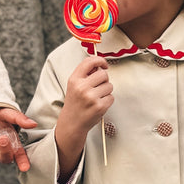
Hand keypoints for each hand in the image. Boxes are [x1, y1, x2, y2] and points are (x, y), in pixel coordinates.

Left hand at [0, 107, 36, 172]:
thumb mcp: (7, 114)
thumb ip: (19, 119)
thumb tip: (34, 124)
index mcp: (12, 143)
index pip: (19, 156)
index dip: (23, 162)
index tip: (25, 167)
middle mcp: (0, 151)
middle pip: (5, 158)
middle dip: (4, 150)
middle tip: (3, 138)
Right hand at [55, 56, 113, 180]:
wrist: (72, 123)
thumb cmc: (75, 103)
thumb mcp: (74, 86)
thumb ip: (85, 74)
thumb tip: (100, 65)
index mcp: (74, 79)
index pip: (89, 62)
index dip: (100, 60)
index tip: (104, 65)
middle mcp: (82, 87)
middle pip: (103, 74)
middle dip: (104, 80)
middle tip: (97, 87)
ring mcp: (91, 97)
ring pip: (109, 86)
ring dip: (106, 91)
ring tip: (96, 97)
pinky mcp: (99, 107)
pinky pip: (111, 97)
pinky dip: (107, 100)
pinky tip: (98, 104)